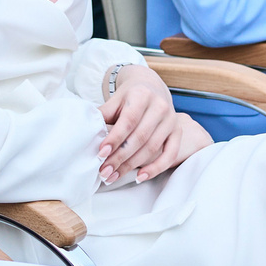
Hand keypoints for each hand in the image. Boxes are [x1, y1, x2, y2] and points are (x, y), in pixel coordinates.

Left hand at [97, 64, 205, 184]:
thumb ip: (103, 115)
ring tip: (114, 176)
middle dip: (120, 157)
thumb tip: (87, 132)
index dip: (115, 138)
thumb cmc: (129, 98)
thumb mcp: (115, 101)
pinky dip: (156, 168)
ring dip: (132, 165)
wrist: (152, 89)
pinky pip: (170, 154)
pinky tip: (140, 177)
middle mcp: (160, 106)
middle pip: (140, 137)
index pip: (128, 121)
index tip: (101, 154)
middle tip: (104, 171)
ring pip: (152, 148)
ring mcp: (171, 120)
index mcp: (142, 95)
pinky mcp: (178, 132)